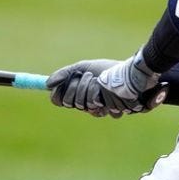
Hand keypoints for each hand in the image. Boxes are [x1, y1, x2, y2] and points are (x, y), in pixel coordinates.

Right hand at [46, 51, 161, 117]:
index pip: (61, 101)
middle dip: (81, 87)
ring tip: (103, 81)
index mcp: (79, 95)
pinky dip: (105, 97)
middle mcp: (88, 105)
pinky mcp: (115, 112)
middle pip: (74, 103)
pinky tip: (112, 91)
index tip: (64, 86)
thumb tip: (46, 84)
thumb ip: (65, 74)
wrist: (132, 71)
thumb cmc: (109, 69)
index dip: (61, 95)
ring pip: (87, 105)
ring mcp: (101, 110)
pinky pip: (103, 110)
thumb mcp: (84, 67)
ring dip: (94, 89)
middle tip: (91, 77)